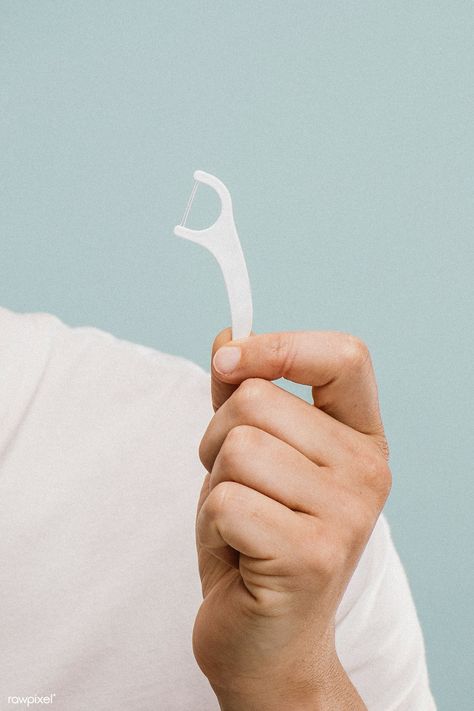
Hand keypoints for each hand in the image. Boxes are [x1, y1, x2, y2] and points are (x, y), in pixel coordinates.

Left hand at [193, 329, 390, 709]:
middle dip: (217, 440)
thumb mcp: (253, 457)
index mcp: (360, 438)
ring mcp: (347, 515)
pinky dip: (213, 526)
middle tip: (235, 487)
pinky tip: (239, 555)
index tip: (228, 361)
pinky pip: (226, 501)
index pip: (345, 356)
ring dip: (215, 486)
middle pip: (256, 401)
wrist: (266, 641)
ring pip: (237, 449)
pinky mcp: (314, 556)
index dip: (279, 346)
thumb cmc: (256, 540)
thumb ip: (246, 395)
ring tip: (239, 523)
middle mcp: (367, 471)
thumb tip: (228, 336)